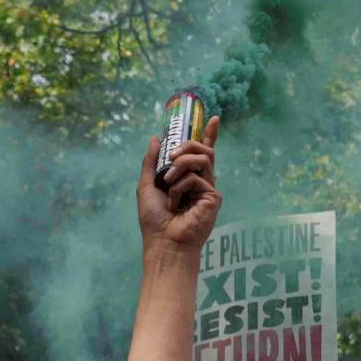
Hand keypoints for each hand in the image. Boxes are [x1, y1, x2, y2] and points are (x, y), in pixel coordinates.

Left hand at [137, 116, 221, 255]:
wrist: (163, 241)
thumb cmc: (154, 219)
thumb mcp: (147, 185)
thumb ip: (151, 162)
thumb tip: (154, 138)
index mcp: (186, 178)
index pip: (200, 153)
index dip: (208, 136)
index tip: (213, 119)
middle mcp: (200, 181)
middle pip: (203, 150)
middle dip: (187, 145)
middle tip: (171, 155)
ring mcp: (208, 188)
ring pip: (202, 158)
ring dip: (181, 164)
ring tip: (168, 180)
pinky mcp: (213, 196)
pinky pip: (197, 177)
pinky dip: (181, 186)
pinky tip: (176, 202)